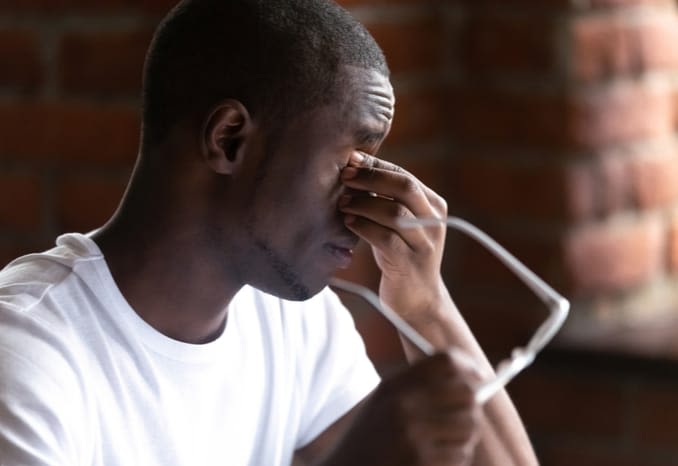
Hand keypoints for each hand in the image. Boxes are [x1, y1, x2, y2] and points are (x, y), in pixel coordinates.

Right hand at [321, 350, 481, 465]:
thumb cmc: (369, 441)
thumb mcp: (383, 402)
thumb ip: (419, 386)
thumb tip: (476, 381)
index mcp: (394, 386)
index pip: (445, 362)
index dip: (468, 366)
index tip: (479, 376)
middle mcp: (403, 406)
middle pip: (466, 393)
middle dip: (472, 405)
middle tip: (464, 414)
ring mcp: (413, 436)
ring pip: (469, 427)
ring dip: (464, 436)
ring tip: (442, 442)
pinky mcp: (422, 463)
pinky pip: (461, 455)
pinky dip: (454, 459)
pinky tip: (433, 461)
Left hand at [340, 152, 447, 321]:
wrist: (419, 301)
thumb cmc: (401, 256)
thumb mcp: (399, 224)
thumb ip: (386, 199)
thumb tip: (354, 167)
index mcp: (433, 204)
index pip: (404, 175)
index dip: (376, 165)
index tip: (350, 160)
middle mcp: (433, 220)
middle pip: (404, 187)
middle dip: (371, 178)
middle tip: (345, 177)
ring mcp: (424, 243)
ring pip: (394, 212)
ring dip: (363, 204)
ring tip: (342, 204)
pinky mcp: (410, 263)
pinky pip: (385, 238)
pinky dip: (363, 227)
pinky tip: (348, 223)